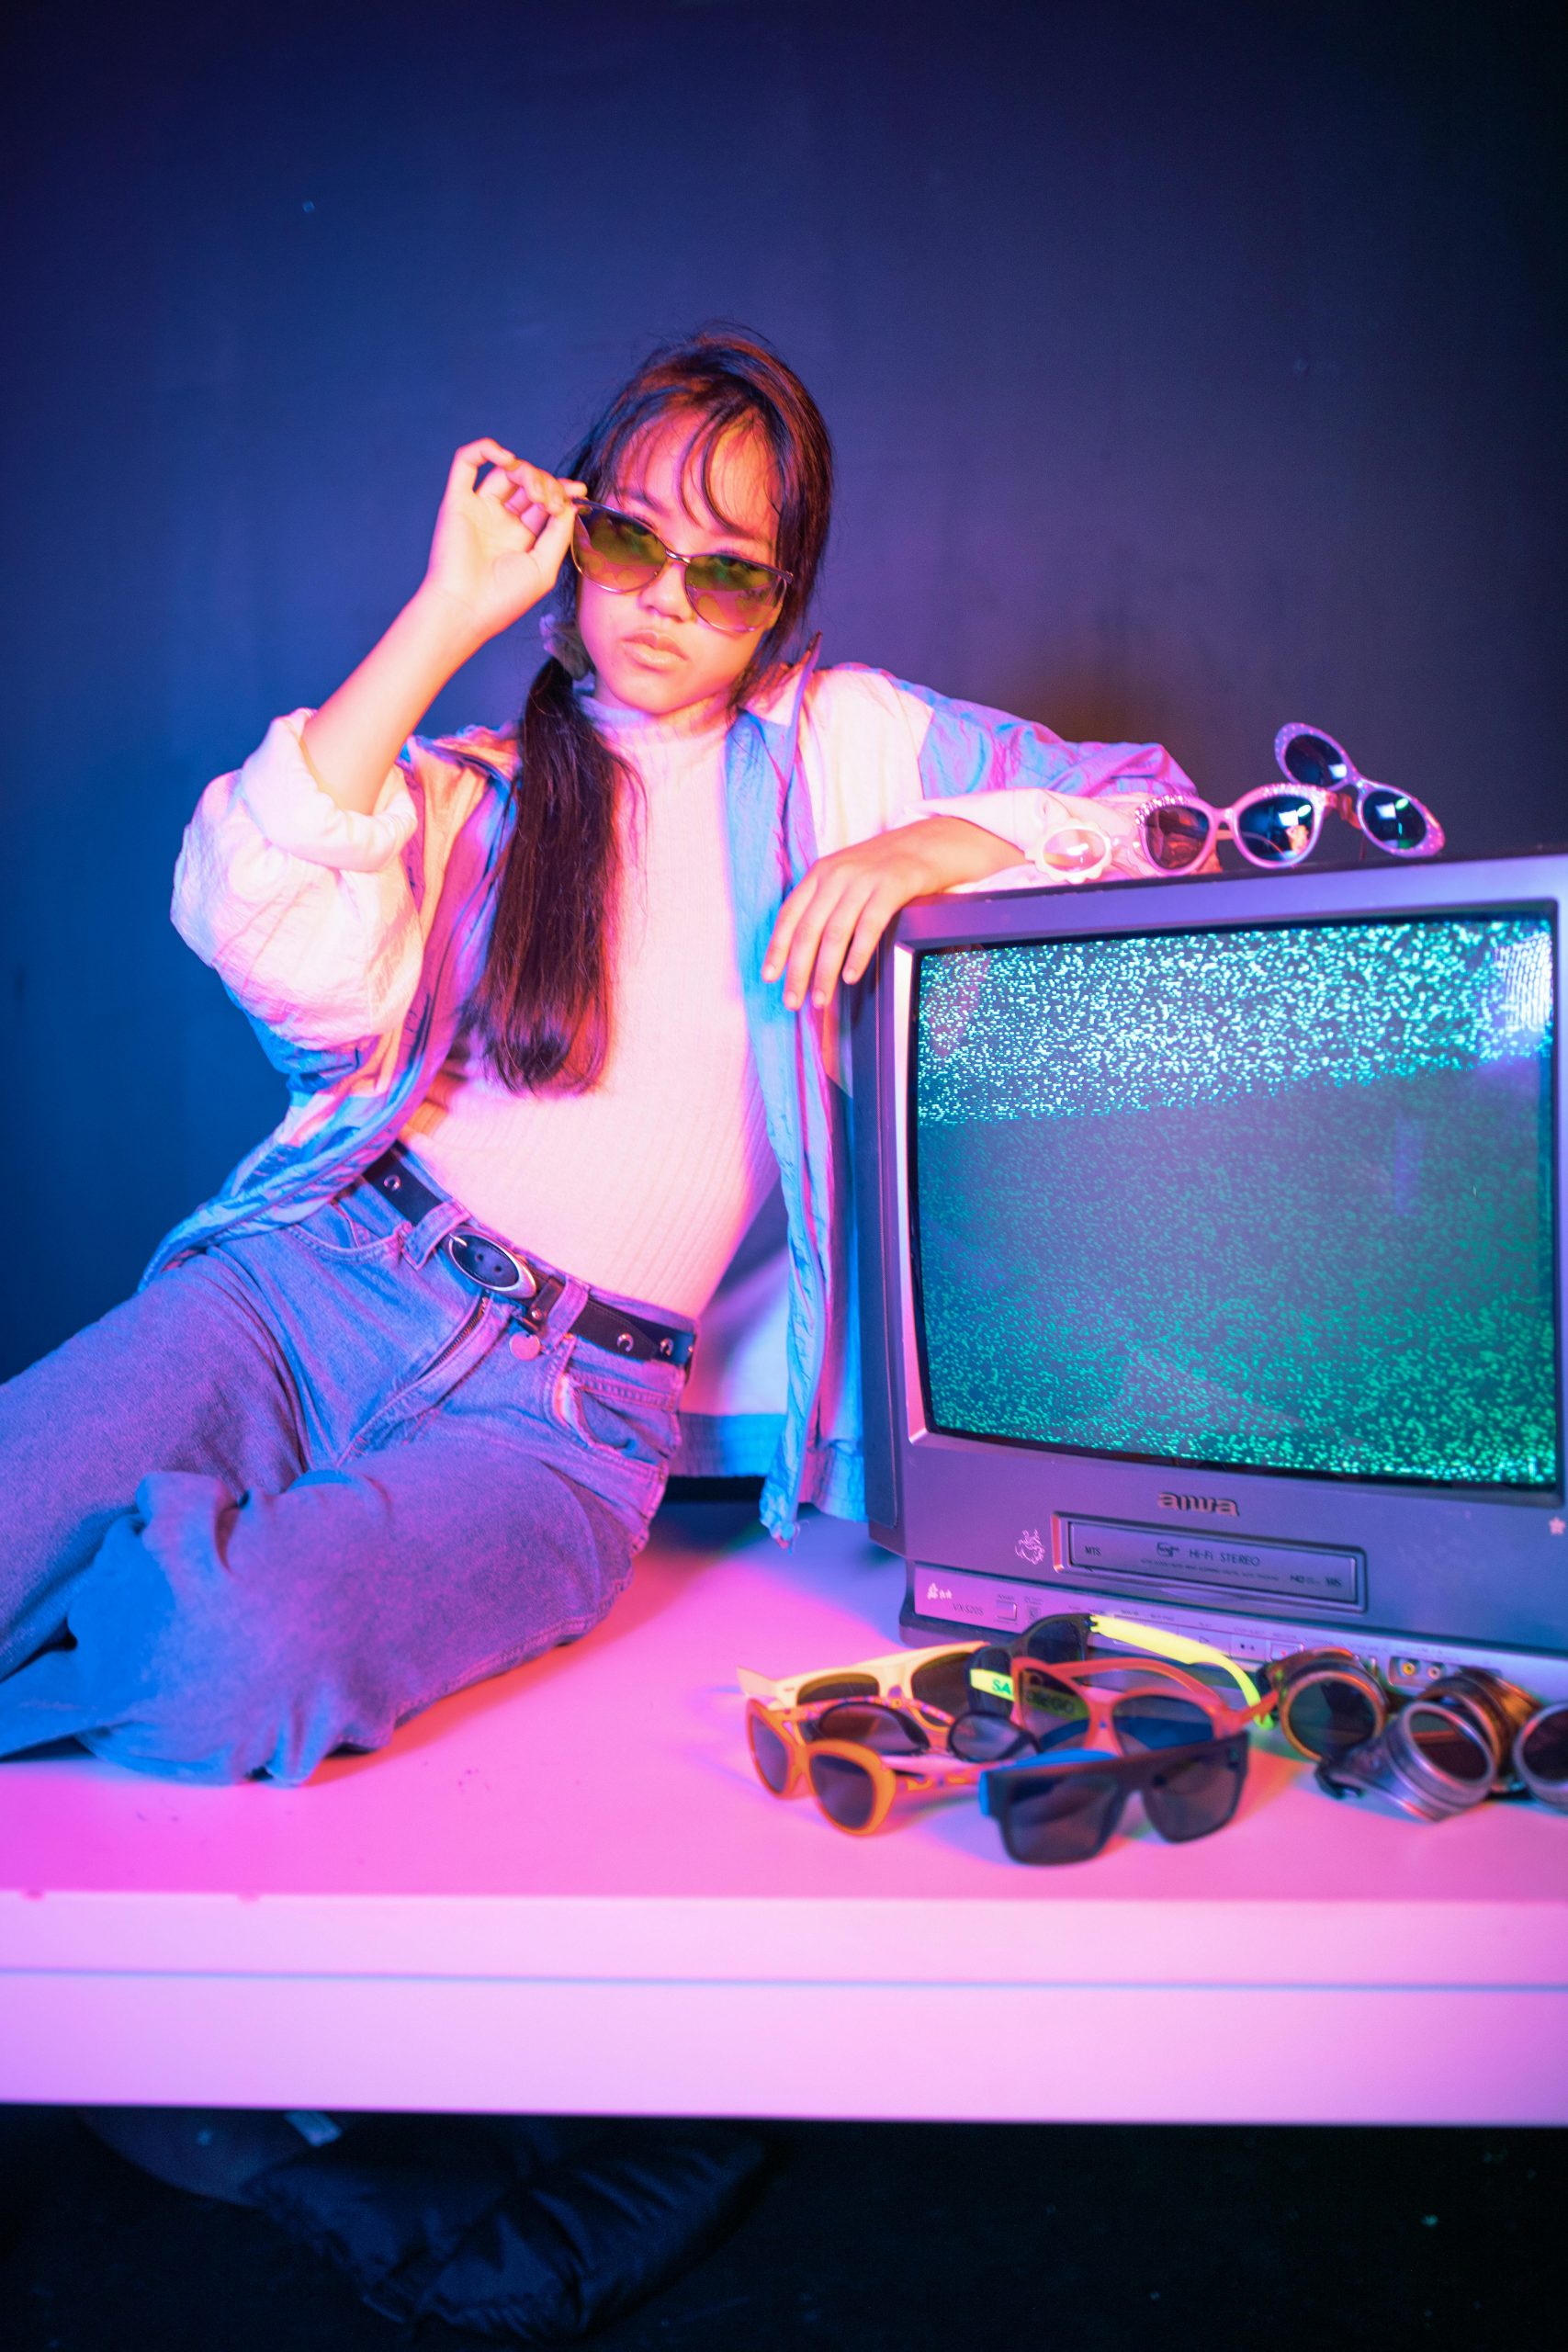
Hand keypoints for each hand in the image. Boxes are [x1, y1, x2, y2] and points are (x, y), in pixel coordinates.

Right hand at [420, 438, 586, 647]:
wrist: (467, 608)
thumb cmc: (505, 598)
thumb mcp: (545, 566)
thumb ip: (559, 532)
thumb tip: (571, 501)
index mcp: (522, 537)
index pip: (545, 501)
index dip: (562, 490)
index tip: (578, 488)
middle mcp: (501, 520)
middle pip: (529, 484)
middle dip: (547, 484)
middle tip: (550, 503)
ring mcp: (479, 509)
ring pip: (505, 471)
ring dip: (526, 472)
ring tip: (535, 493)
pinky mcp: (456, 502)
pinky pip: (465, 463)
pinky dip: (484, 449)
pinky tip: (505, 458)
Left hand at [762, 818, 1018, 1010]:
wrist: (928, 843)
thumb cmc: (883, 869)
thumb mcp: (846, 876)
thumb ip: (824, 903)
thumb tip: (803, 950)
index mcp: (820, 873)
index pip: (789, 915)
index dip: (776, 948)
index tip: (769, 976)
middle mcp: (836, 875)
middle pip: (808, 930)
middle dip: (797, 970)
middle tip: (793, 1000)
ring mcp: (863, 880)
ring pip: (834, 934)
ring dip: (824, 972)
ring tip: (821, 998)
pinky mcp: (891, 887)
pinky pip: (868, 928)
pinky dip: (857, 955)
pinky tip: (850, 976)